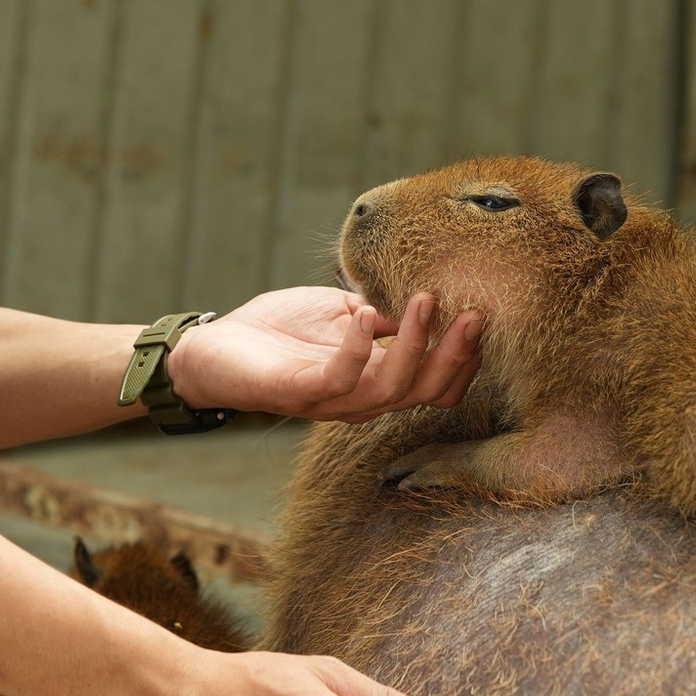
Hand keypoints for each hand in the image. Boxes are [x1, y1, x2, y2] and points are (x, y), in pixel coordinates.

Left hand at [167, 287, 480, 422]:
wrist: (214, 348)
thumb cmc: (278, 330)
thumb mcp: (341, 313)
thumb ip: (380, 312)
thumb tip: (423, 294)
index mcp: (377, 379)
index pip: (438, 384)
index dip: (465, 359)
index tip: (481, 314)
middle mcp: (362, 398)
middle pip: (428, 392)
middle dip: (456, 354)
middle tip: (473, 313)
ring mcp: (332, 401)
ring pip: (393, 388)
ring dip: (415, 344)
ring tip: (424, 300)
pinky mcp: (299, 393)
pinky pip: (340, 379)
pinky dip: (359, 346)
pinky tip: (363, 313)